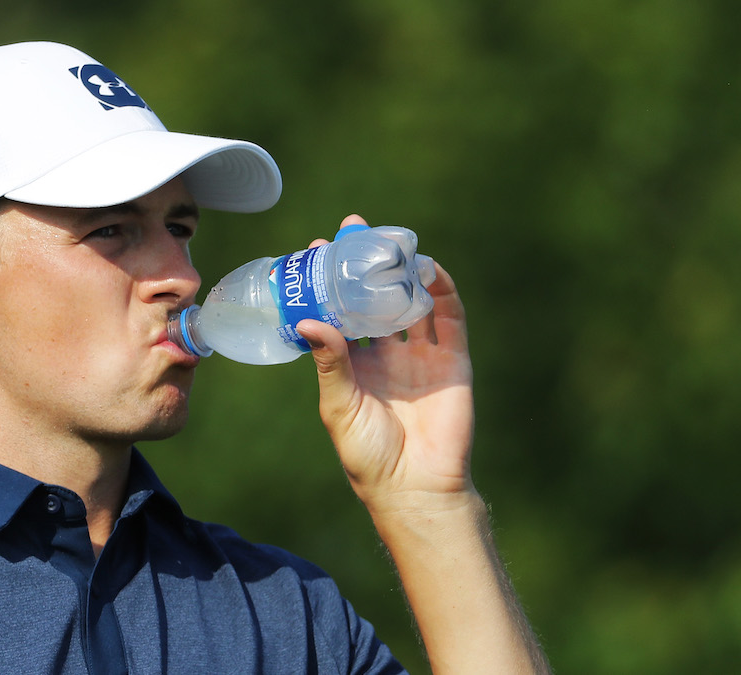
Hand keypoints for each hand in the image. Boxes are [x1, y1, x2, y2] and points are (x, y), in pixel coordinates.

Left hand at [295, 215, 474, 513]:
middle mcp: (385, 352)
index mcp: (353, 362)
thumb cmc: (368, 453)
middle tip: (354, 228)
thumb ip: (330, 363)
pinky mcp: (452, 361)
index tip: (317, 248)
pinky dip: (442, 291)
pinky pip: (449, 318)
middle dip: (366, 263)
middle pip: (375, 296)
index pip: (339, 310)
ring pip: (412, 300)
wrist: (415, 486)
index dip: (330, 280)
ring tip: (391, 240)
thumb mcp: (340, 405)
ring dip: (404, 270)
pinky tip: (429, 268)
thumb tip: (308, 320)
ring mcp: (420, 354)